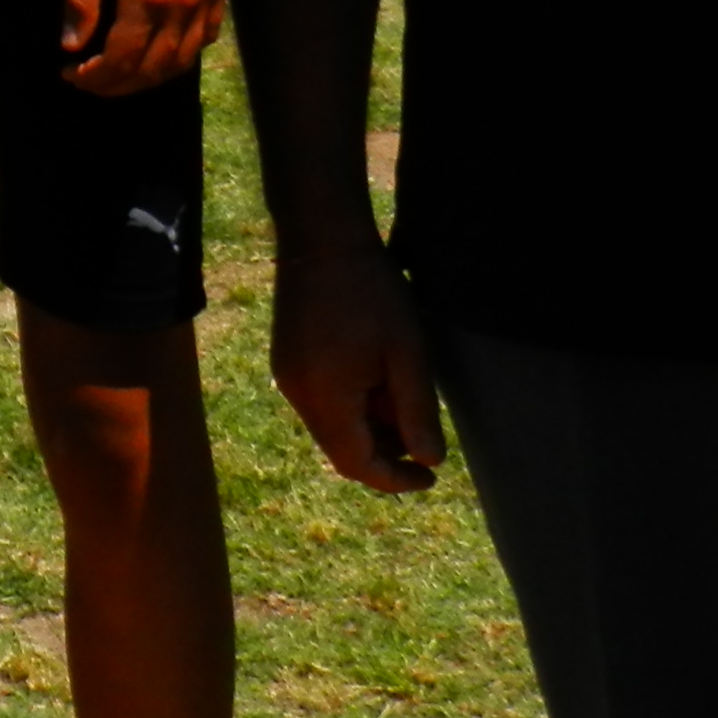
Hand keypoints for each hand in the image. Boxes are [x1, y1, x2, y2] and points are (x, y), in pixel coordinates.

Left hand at [58, 0, 225, 94]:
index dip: (94, 77)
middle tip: (89, 81)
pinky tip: (162, 52)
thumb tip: (71, 44)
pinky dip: (182, 56)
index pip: (122, 60)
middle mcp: (183, 6)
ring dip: (149, 78)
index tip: (70, 73)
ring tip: (120, 75)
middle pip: (152, 69)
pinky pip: (205, 38)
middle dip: (117, 85)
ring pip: (182, 61)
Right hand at [273, 238, 444, 493]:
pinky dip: (351, 408)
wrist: (323, 237)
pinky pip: (320, 402)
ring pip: (331, 427)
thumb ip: (417, 412)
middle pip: (340, 450)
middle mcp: (297, 394)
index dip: (395, 479)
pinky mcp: (287, 360)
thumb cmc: (372, 292)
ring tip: (406, 408)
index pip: (357, 464)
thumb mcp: (407, 353)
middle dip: (384, 455)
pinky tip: (378, 383)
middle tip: (424, 445)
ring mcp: (287, 376)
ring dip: (369, 430)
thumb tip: (429, 461)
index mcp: (325, 396)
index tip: (430, 477)